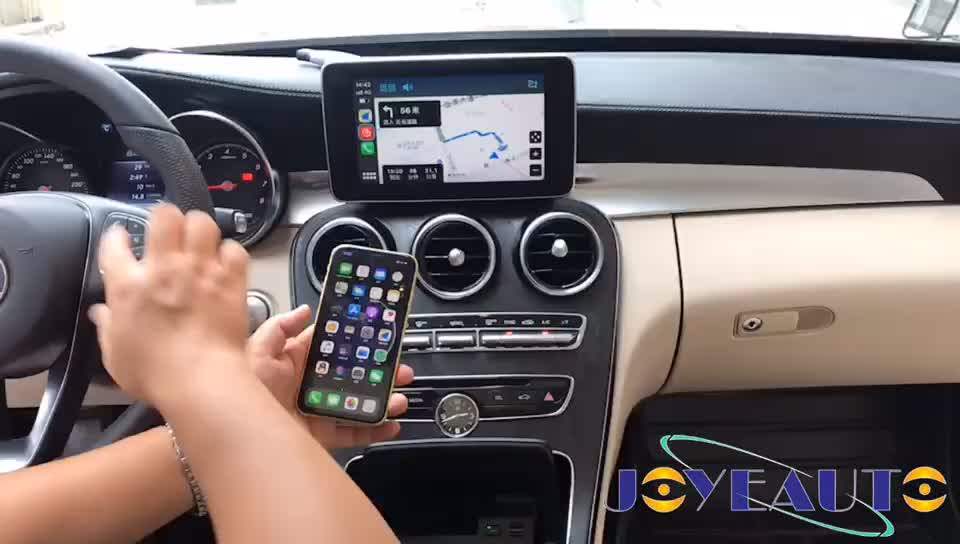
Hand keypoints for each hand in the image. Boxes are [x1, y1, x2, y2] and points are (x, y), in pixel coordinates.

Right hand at [89, 205, 249, 408]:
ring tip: (199, 243)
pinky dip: (231, 253)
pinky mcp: (231, 280)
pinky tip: (226, 264)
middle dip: (166, 218)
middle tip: (169, 233)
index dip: (117, 236)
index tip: (122, 239)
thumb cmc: (155, 373)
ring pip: (202, 223)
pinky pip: (235, 249)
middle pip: (164, 215)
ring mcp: (201, 270)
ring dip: (200, 229)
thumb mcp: (115, 355)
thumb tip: (101, 313)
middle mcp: (164, 268)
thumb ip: (107, 327)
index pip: (115, 242)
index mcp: (128, 285)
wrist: (200, 380)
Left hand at [248, 305, 413, 447]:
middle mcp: (311, 387)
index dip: (355, 341)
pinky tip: (391, 424)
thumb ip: (280, 327)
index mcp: (297, 363)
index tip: (377, 336)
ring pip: (359, 404)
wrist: (236, 439)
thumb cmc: (240, 394)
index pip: (332, 347)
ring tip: (400, 398)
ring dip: (384, 401)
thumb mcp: (256, 351)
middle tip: (399, 369)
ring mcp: (319, 412)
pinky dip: (376, 430)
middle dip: (379, 372)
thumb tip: (304, 310)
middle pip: (353, 376)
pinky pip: (354, 433)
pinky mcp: (322, 436)